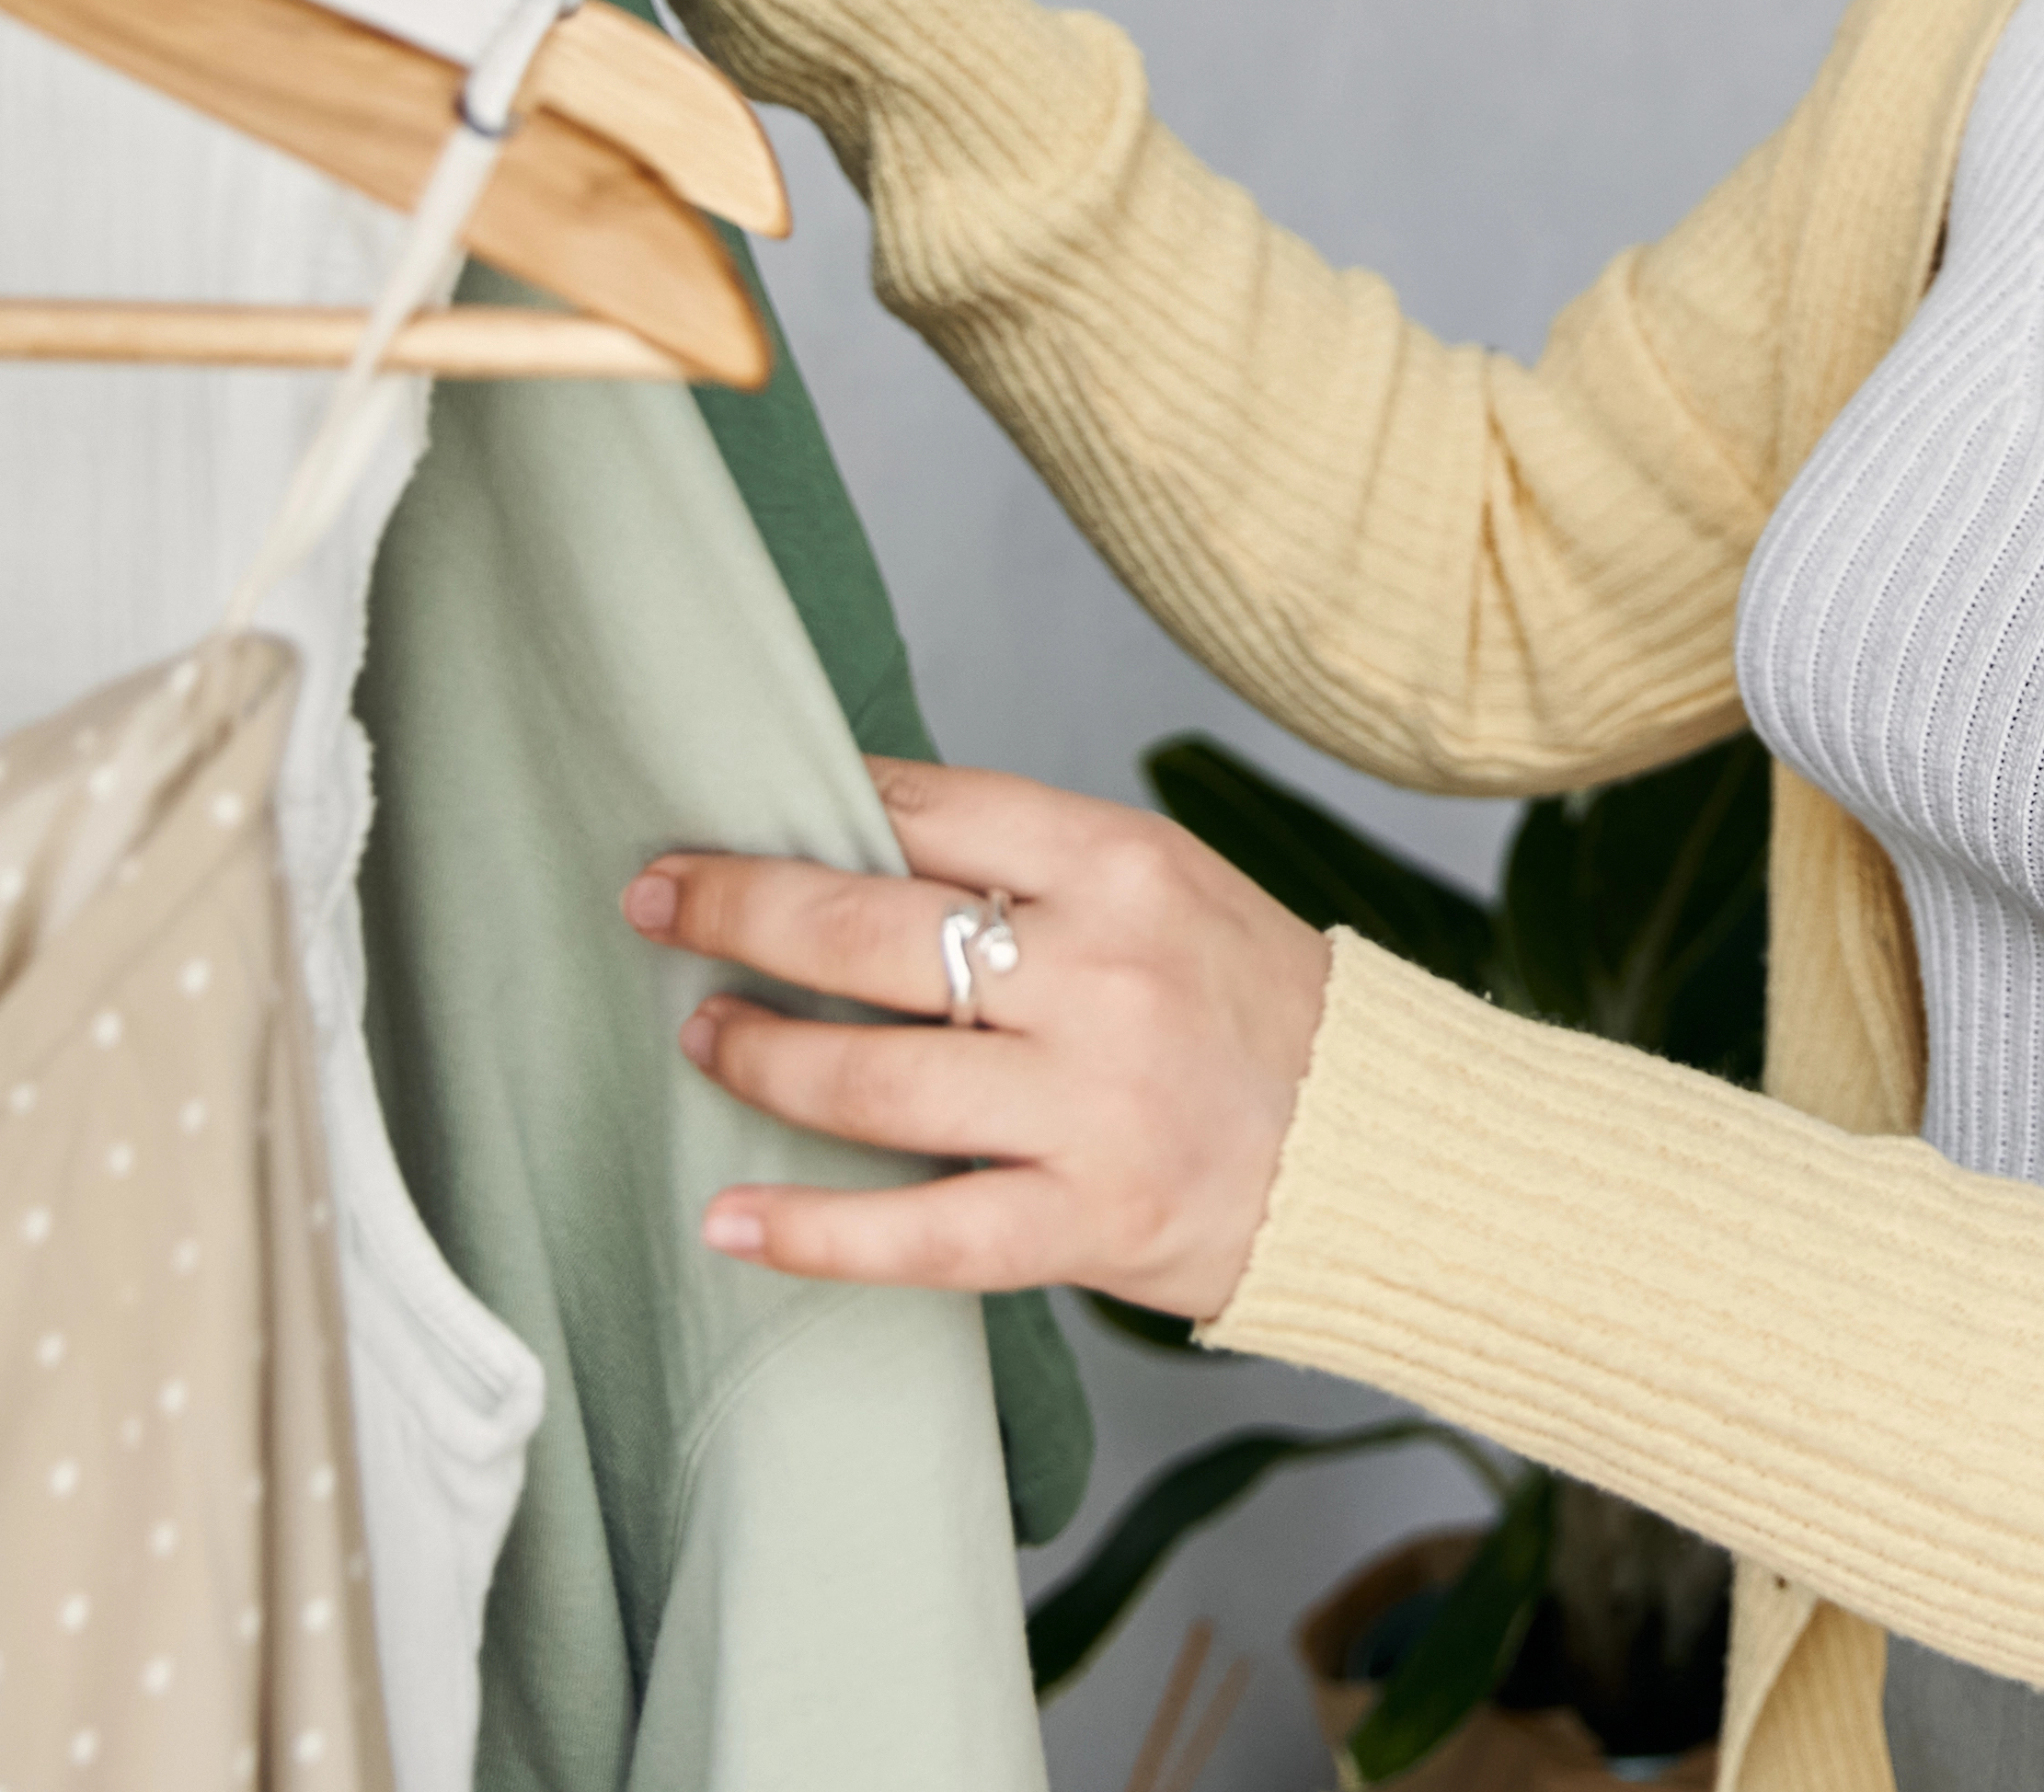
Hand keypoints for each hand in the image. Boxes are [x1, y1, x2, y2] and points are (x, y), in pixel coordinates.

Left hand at [622, 761, 1335, 1319]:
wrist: (1387, 1152)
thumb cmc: (1261, 1011)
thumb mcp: (1169, 890)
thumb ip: (1033, 866)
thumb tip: (859, 836)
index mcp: (1124, 868)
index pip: (925, 812)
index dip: (802, 811)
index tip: (719, 820)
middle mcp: (1102, 975)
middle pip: (869, 931)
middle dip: (736, 909)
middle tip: (656, 905)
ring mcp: (1093, 1105)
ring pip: (873, 1076)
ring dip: (759, 1052)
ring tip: (706, 1038)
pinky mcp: (1090, 1220)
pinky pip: (922, 1231)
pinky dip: (812, 1231)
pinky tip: (728, 1218)